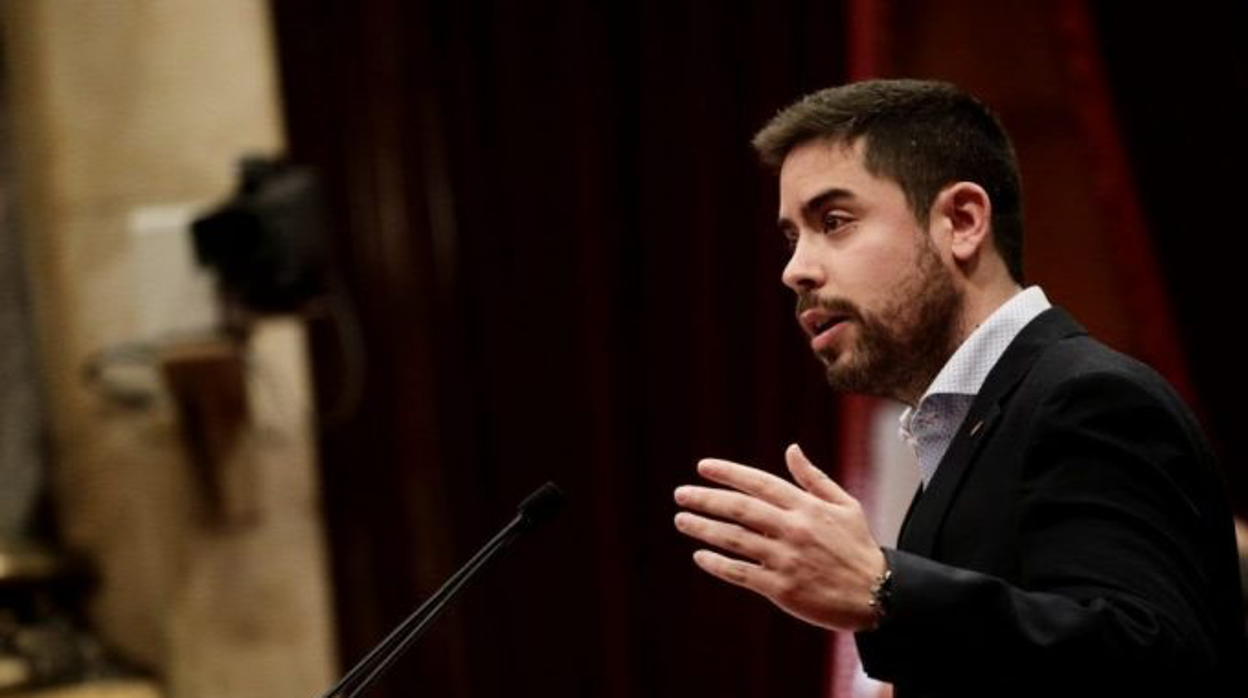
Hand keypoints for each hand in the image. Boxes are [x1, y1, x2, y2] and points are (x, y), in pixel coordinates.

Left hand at [673, 443, 885, 631]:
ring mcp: (785, 559)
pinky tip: (700, 556)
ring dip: (703, 528)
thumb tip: (791, 448)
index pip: (759, 483)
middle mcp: (793, 529)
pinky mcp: (780, 588)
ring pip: (734, 540)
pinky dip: (717, 564)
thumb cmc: (858, 548)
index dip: (728, 473)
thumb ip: (814, 478)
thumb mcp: (845, 505)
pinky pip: (740, 573)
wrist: (877, 595)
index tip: (702, 467)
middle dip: (706, 499)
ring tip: (682, 520)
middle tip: (680, 494)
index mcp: (807, 507)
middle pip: (739, 509)